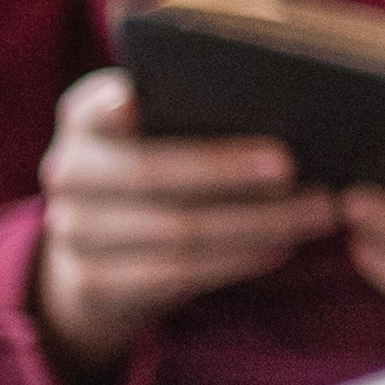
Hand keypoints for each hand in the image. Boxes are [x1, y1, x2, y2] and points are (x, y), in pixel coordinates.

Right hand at [37, 68, 338, 378]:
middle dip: (225, 172)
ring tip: (316, 212)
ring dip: (256, 224)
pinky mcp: (94, 284)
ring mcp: (74, 233)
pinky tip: (281, 247)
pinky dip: (236, 261)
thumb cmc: (160, 168)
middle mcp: (69, 172)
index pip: (94, 107)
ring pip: (176, 231)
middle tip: (291, 168)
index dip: (113, 106)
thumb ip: (194, 112)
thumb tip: (286, 105)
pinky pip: (176, 275)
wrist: (102, 255)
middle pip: (149, 173)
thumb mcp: (160, 133)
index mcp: (85, 119)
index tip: (139, 100)